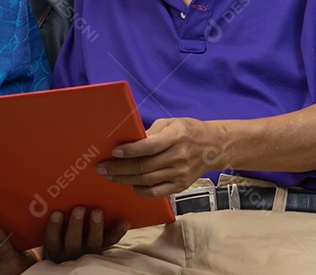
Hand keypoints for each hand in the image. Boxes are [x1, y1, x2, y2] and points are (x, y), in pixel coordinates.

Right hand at [43, 206, 128, 262]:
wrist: (77, 251)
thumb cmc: (61, 231)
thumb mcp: (56, 230)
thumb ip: (56, 214)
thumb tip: (57, 188)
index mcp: (57, 246)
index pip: (52, 240)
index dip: (54, 227)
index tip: (57, 212)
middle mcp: (71, 252)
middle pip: (73, 242)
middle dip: (76, 225)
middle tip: (79, 208)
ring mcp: (88, 251)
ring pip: (92, 243)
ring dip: (96, 227)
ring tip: (98, 212)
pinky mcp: (102, 248)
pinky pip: (110, 242)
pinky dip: (117, 232)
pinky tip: (124, 222)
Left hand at [98, 117, 216, 197]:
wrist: (213, 147)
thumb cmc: (187, 131)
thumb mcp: (170, 123)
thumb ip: (151, 132)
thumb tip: (128, 140)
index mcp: (176, 137)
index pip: (149, 146)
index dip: (130, 150)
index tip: (114, 152)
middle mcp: (178, 157)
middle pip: (144, 166)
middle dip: (119, 168)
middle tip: (101, 168)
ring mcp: (180, 174)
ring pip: (147, 180)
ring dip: (124, 179)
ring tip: (109, 176)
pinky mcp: (180, 186)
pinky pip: (157, 192)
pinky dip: (141, 190)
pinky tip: (129, 184)